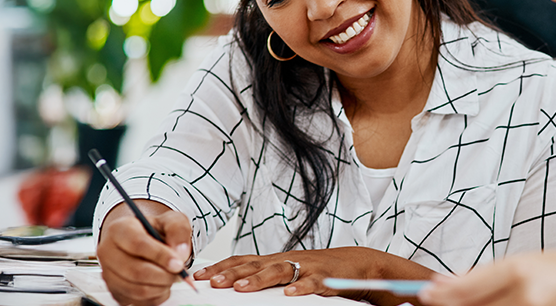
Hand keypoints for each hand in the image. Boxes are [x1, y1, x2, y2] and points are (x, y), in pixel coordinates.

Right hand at [96, 200, 192, 305]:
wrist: (143, 239)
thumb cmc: (154, 230)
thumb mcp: (171, 220)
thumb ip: (178, 231)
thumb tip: (180, 252)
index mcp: (119, 229)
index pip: (137, 244)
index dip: (160, 256)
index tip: (178, 264)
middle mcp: (108, 252)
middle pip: (136, 271)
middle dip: (163, 275)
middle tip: (178, 273)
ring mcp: (108, 273)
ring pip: (137, 290)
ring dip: (160, 287)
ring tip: (170, 276)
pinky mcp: (114, 291)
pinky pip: (137, 301)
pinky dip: (155, 296)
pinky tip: (160, 283)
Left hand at [194, 246, 433, 303]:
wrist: (356, 263)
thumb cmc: (318, 269)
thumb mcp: (287, 270)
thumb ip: (264, 276)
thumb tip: (234, 285)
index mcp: (274, 260)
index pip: (242, 261)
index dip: (221, 267)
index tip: (199, 275)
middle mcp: (286, 260)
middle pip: (253, 265)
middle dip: (230, 273)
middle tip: (211, 281)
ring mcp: (305, 267)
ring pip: (278, 271)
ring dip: (258, 280)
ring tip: (241, 288)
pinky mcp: (324, 277)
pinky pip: (312, 283)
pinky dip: (301, 287)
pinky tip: (290, 294)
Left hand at [418, 251, 555, 305]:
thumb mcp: (536, 261)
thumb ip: (495, 273)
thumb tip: (455, 281)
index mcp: (520, 271)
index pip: (467, 287)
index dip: (442, 294)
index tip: (426, 294)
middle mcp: (523, 295)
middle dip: (450, 305)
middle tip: (435, 302)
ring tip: (463, 304)